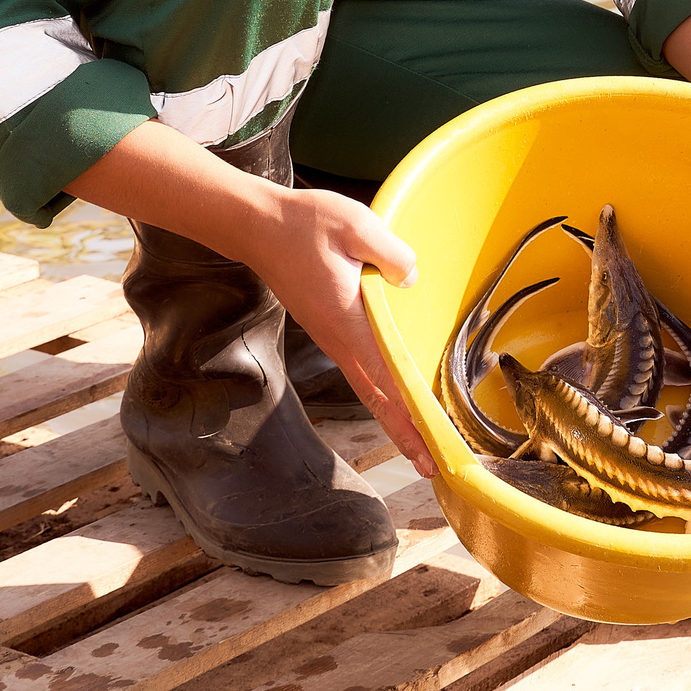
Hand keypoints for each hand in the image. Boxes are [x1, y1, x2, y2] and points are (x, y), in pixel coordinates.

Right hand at [67, 123, 438, 476]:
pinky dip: (383, 391)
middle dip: (406, 434)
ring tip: (422, 441)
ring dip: (396, 416)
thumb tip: (410, 280)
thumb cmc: (304, 224)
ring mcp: (332, 337)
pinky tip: (397, 394)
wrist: (257, 227)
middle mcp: (339, 339)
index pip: (388, 378)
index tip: (431, 446)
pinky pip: (361, 369)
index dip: (412, 414)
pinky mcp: (329, 328)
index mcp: (349, 320)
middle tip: (433, 467)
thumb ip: (391, 253)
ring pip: (369, 387)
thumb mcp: (355, 225)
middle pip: (378, 398)